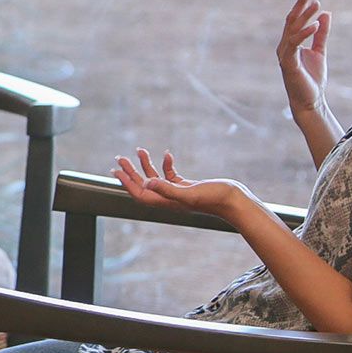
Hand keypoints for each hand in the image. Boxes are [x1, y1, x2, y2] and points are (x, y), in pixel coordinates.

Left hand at [113, 149, 250, 221]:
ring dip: (146, 164)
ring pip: (156, 178)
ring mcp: (178, 192)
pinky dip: (167, 164)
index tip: (116, 170)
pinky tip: (169, 154)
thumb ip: (167, 189)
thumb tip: (147, 183)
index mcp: (166, 202)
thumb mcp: (189, 193)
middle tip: (119, 158)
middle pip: (143, 185)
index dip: (126, 182)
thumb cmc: (215, 199)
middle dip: (130, 171)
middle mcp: (169, 198)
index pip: (140, 193)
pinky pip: (171, 175)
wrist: (235, 201)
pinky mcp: (187, 186)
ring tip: (139, 150)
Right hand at [278, 0, 329, 114]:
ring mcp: (285, 54)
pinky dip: (304, 34)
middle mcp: (285, 46)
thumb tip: (325, 14)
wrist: (310, 101)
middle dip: (300, 2)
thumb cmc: (312, 79)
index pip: (295, 18)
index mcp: (290, 42)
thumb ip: (321, 34)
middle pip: (292, 19)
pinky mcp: (288, 63)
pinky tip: (314, 25)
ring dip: (304, 15)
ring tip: (316, 3)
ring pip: (292, 29)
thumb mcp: (320, 51)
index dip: (302, 2)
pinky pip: (294, 45)